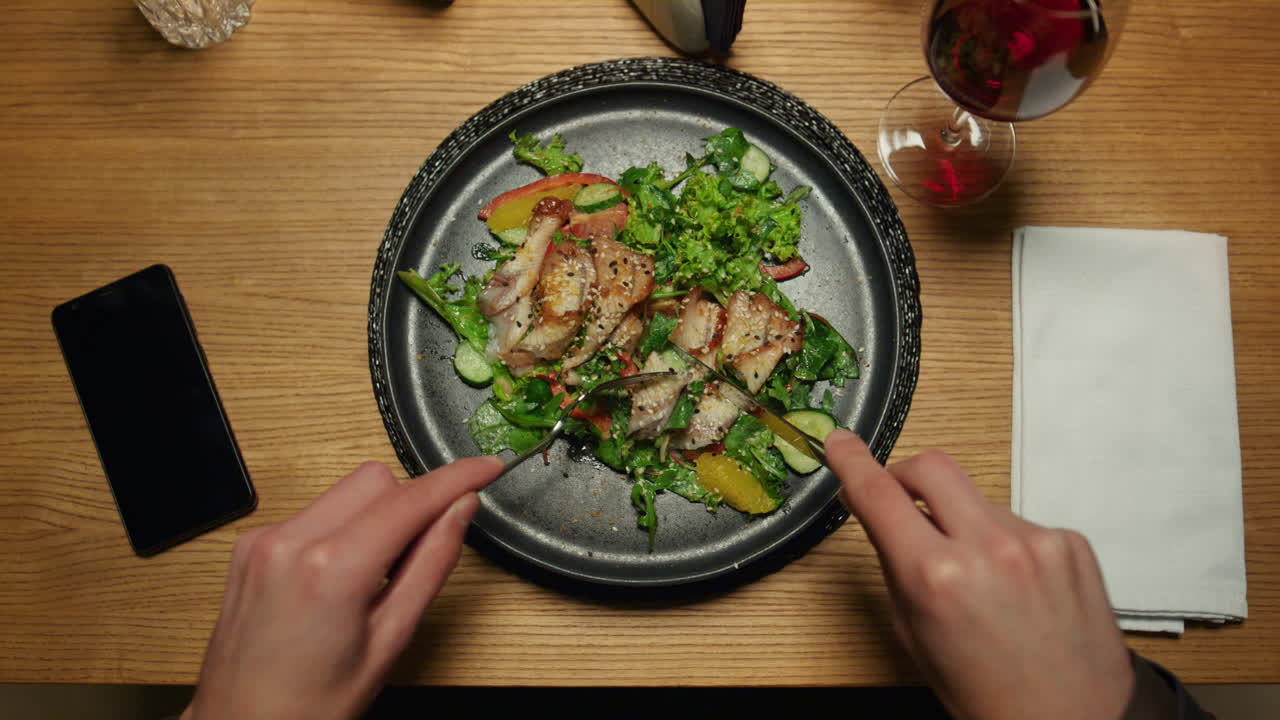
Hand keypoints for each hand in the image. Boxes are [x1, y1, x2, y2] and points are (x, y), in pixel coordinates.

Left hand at [182, 457, 502, 719]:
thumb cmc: (311, 705)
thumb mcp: (390, 640)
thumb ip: (431, 564)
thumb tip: (461, 510)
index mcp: (330, 569)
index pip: (410, 499)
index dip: (457, 478)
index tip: (487, 468)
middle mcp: (289, 542)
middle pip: (375, 480)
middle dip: (409, 504)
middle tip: (417, 554)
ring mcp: (263, 540)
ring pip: (344, 492)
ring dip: (373, 517)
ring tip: (372, 577)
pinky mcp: (249, 545)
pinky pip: (313, 512)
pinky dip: (339, 530)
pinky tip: (337, 578)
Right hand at [825, 430, 1132, 719]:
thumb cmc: (989, 694)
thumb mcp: (914, 634)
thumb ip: (896, 565)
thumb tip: (882, 513)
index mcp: (937, 577)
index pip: (878, 495)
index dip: (852, 461)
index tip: (840, 442)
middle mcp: (990, 548)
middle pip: (932, 466)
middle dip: (907, 475)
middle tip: (901, 500)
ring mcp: (1037, 541)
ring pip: (977, 500)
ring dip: (964, 523)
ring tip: (980, 580)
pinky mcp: (1070, 543)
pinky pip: (1019, 523)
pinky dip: (1006, 545)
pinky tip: (1016, 588)